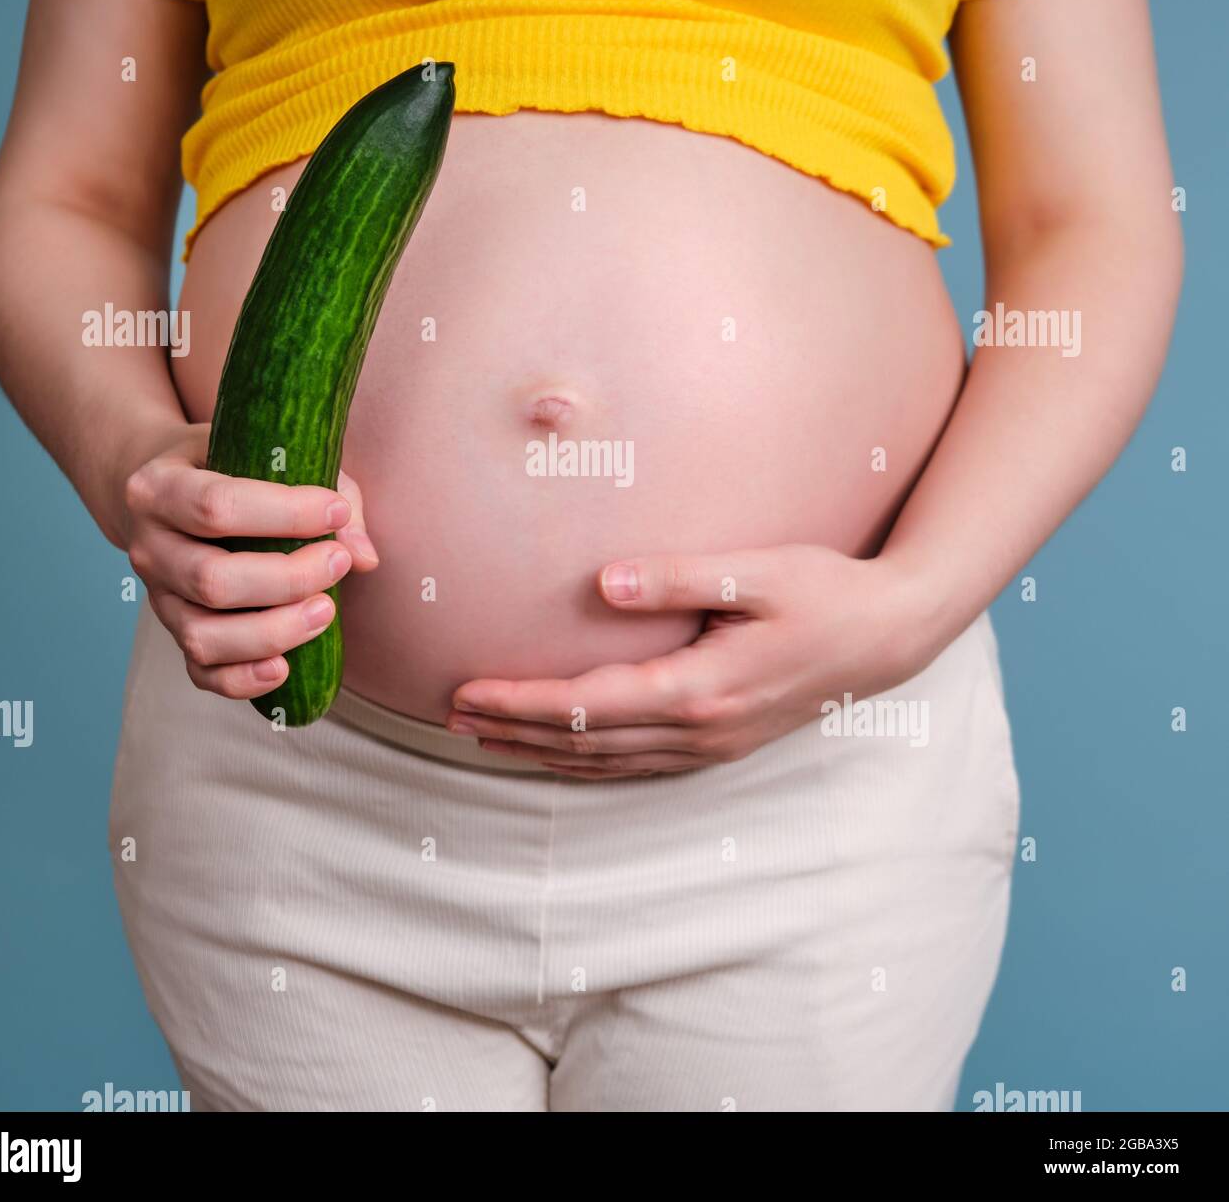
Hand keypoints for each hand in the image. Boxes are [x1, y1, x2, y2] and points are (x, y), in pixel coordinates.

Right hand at [119, 422, 378, 699]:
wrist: (166, 494)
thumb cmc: (231, 467)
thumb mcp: (269, 455)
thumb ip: (329, 492)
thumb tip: (364, 556)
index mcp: (159, 489)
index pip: (216, 507)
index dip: (285, 514)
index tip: (336, 512)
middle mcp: (149, 547)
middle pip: (213, 580)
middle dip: (288, 579)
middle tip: (338, 563)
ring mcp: (158, 597)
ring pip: (204, 636)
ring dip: (274, 632)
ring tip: (325, 612)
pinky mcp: (175, 633)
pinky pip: (201, 672)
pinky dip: (243, 679)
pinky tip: (285, 667)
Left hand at [446, 544, 938, 778]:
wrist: (888, 637)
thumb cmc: (825, 593)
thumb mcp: (757, 573)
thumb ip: (679, 578)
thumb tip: (604, 581)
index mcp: (700, 687)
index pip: (585, 705)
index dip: (521, 701)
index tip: (466, 690)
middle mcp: (699, 728)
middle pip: (584, 742)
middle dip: (514, 730)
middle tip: (450, 717)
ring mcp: (711, 744)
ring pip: (606, 762)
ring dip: (540, 752)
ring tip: (485, 738)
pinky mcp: (721, 742)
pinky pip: (637, 766)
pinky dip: (586, 764)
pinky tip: (560, 756)